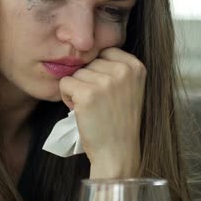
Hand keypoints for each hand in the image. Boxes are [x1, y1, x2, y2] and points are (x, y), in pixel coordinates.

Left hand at [59, 47, 145, 178]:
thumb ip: (117, 68)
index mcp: (136, 66)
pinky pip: (65, 83)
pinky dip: (66, 97)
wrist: (117, 153)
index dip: (99, 71)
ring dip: (77, 89)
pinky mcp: (87, 93)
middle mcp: (123, 70)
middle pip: (89, 61)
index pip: (105, 51)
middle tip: (98, 103)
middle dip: (87, 80)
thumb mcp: (129, 88)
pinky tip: (80, 111)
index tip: (106, 92)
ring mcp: (105, 81)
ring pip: (76, 72)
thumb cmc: (119, 122)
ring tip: (91, 108)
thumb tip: (88, 47)